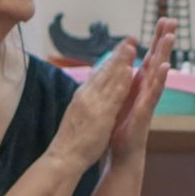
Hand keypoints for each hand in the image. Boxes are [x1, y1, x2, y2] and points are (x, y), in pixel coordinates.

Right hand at [48, 38, 137, 172]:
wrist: (63, 156)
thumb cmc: (71, 141)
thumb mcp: (78, 115)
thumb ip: (85, 103)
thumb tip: (89, 94)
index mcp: (82, 96)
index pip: (97, 74)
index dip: (110, 60)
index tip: (119, 48)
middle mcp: (86, 95)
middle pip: (104, 70)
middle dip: (118, 54)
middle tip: (129, 39)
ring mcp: (93, 103)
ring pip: (109, 78)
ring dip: (121, 61)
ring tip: (132, 46)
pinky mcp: (100, 114)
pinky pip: (113, 95)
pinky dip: (121, 82)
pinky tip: (130, 71)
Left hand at [108, 17, 177, 162]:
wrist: (122, 152)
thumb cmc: (122, 128)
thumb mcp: (121, 99)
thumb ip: (126, 82)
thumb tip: (126, 65)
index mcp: (140, 84)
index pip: (150, 57)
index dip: (156, 39)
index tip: (163, 20)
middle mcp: (148, 89)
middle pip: (158, 59)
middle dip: (164, 40)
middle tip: (172, 20)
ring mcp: (149, 100)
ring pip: (158, 73)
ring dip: (165, 54)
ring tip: (170, 37)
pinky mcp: (146, 111)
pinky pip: (154, 93)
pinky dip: (160, 80)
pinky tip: (165, 67)